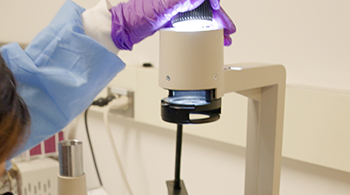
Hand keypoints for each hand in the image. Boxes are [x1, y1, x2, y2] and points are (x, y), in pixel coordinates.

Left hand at [111, 0, 236, 50]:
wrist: (121, 28)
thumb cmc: (135, 15)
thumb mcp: (160, 8)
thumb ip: (179, 1)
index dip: (214, 3)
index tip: (218, 12)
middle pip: (203, 4)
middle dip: (218, 16)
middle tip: (229, 29)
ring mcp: (174, 4)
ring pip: (200, 12)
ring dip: (213, 23)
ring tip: (224, 35)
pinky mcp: (172, 14)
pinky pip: (192, 18)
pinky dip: (202, 26)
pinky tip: (209, 33)